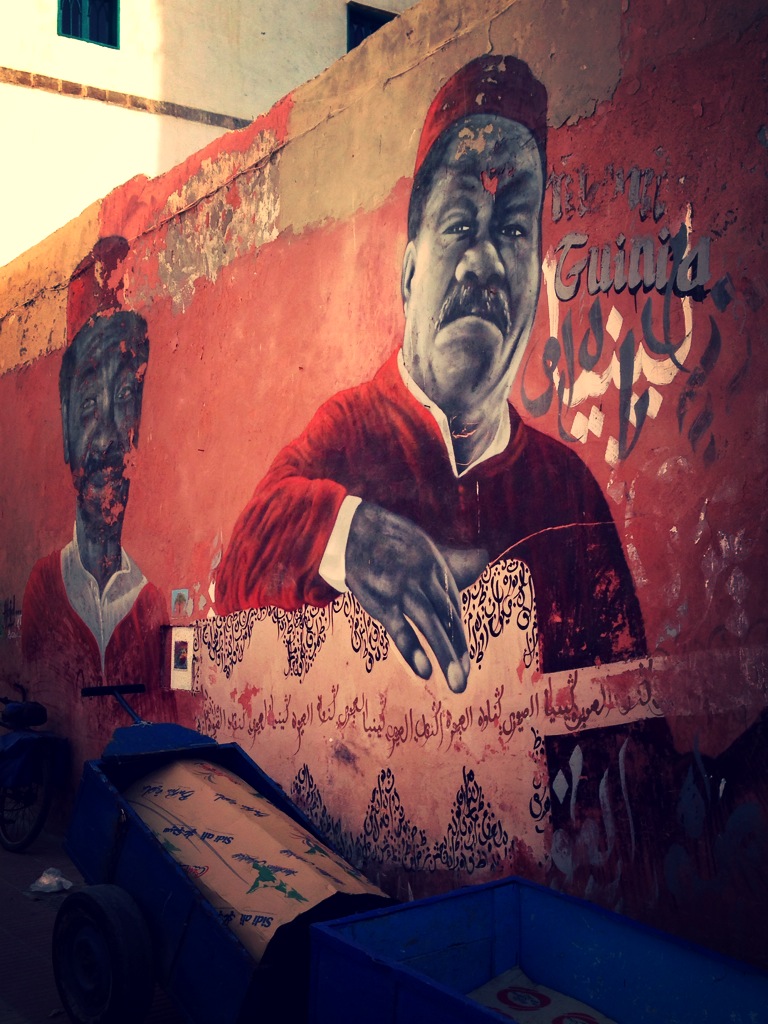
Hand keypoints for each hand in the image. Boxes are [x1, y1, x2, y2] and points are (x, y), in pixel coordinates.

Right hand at [345, 502, 487, 691]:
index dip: (458, 635)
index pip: (452, 606)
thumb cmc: (387, 539)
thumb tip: (483, 558)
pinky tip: (425, 671)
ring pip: (431, 626)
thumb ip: (451, 559)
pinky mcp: (382, 600)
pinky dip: (413, 650)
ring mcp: (404, 590)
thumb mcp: (423, 545)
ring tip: (457, 683)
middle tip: (463, 678)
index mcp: (436, 566)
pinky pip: (401, 629)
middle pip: (448, 618)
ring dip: (446, 656)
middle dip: (458, 650)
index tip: (463, 660)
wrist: (350, 529)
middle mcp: (425, 579)